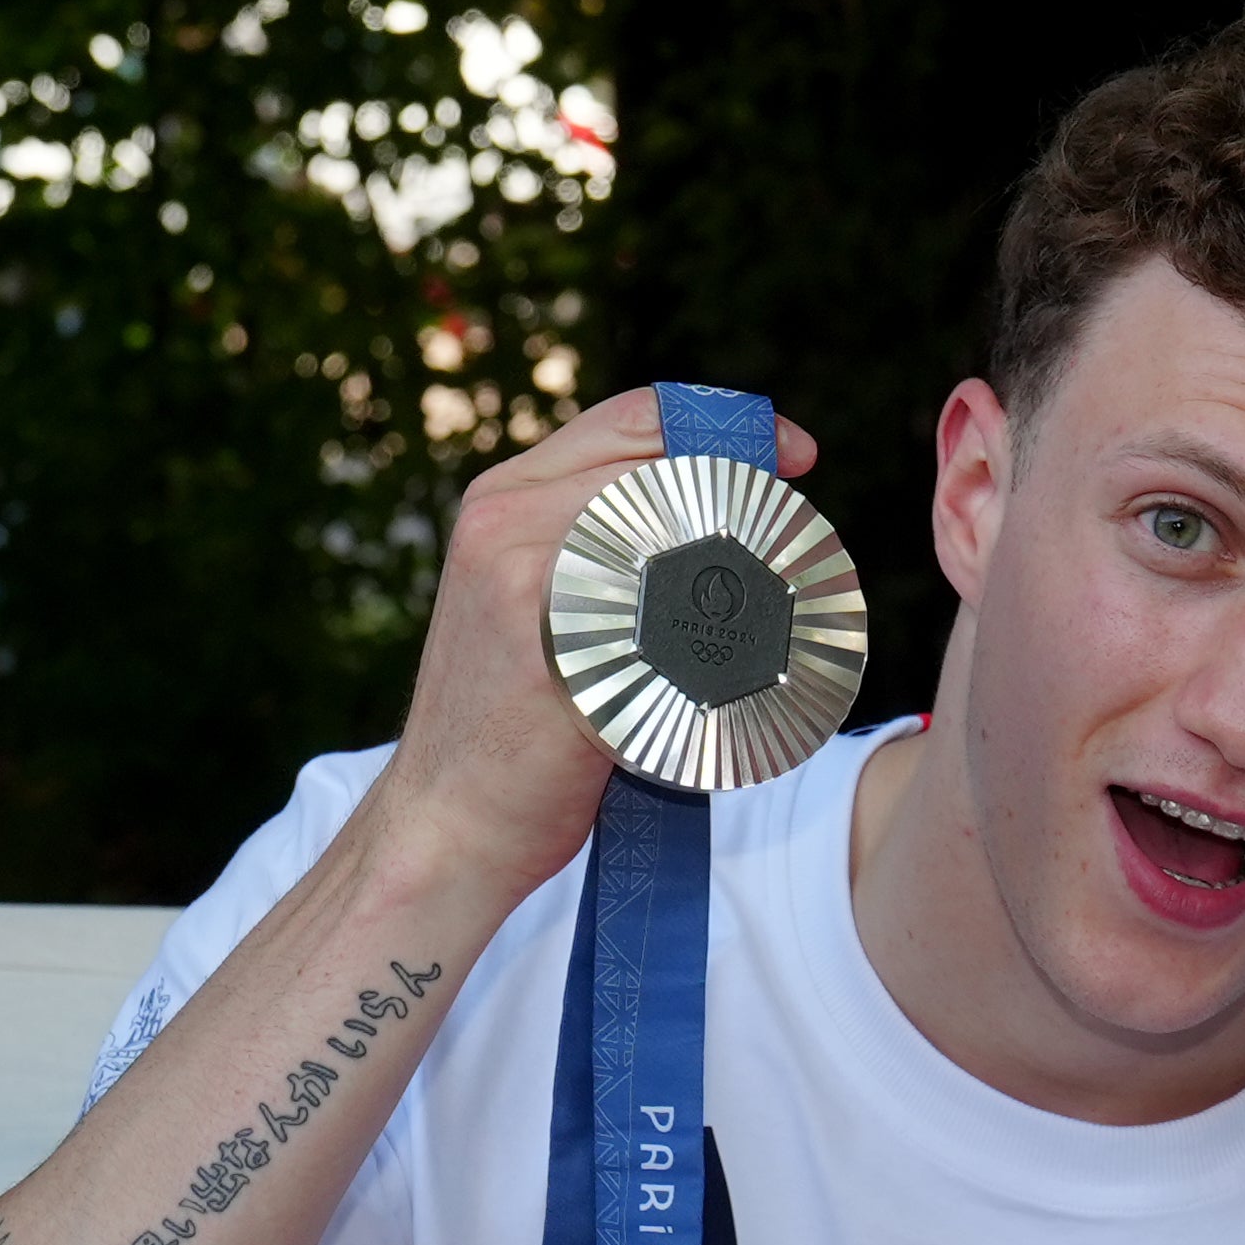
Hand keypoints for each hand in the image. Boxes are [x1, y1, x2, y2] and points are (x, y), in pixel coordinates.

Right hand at [361, 388, 824, 910]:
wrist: (445, 825)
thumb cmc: (508, 728)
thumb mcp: (535, 605)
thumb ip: (597, 546)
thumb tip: (717, 524)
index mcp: (503, 499)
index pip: (636, 419)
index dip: (727, 425)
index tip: (794, 457)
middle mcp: (506, 524)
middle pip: (670, 470)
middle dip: (752, 502)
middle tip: (800, 550)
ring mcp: (525, 584)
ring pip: (680, 542)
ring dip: (745, 581)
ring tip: (774, 627)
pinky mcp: (557, 658)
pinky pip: (672, 632)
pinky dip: (723, 654)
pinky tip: (738, 686)